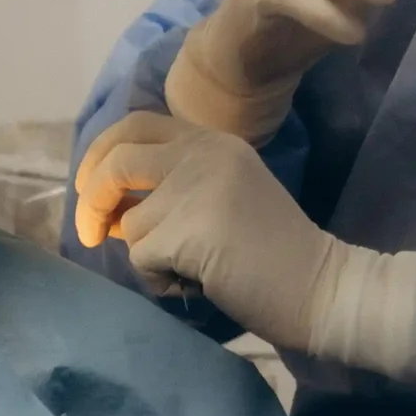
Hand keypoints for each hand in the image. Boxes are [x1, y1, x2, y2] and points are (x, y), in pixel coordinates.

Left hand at [74, 112, 415, 388]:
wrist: (325, 290)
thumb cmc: (274, 253)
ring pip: (129, 224)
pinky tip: (196, 285)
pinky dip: (158, 280)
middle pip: (116, 162)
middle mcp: (202, 154)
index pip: (135, 124)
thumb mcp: (223, 196)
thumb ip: (171, 187)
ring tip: (192, 270)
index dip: (101, 152)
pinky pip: (141, 258)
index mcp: (212, 140)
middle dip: (91, 199)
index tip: (90, 184)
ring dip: (148, 257)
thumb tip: (106, 208)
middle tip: (90, 233)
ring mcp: (195, 189)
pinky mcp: (190, 230)